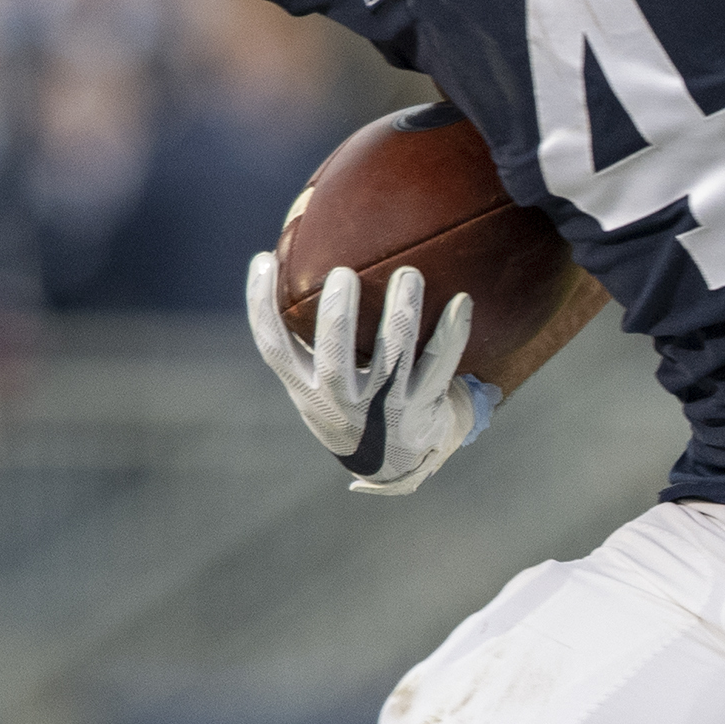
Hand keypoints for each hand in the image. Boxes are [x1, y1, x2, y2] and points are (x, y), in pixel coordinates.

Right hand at [245, 254, 494, 494]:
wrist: (392, 463)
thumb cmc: (352, 404)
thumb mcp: (320, 381)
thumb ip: (311, 337)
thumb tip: (304, 259)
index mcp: (307, 389)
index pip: (274, 347)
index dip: (262, 306)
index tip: (265, 260)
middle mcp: (340, 402)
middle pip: (334, 358)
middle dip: (337, 317)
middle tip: (343, 274)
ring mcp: (383, 409)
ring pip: (392, 360)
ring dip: (400, 316)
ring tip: (409, 275)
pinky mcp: (422, 408)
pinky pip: (440, 366)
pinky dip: (451, 333)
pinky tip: (462, 301)